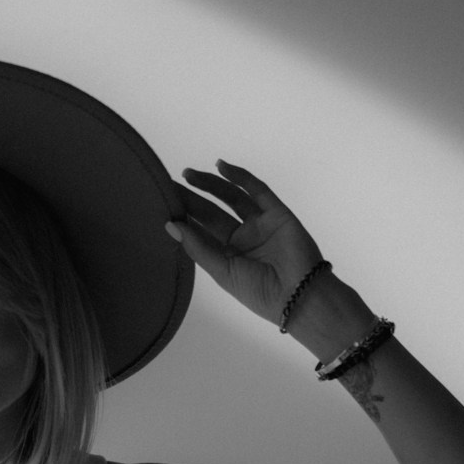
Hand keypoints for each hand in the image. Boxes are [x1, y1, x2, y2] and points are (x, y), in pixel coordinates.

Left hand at [169, 162, 323, 327]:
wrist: (300, 296)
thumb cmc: (259, 292)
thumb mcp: (222, 271)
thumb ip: (197, 246)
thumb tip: (170, 224)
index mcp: (228, 256)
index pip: (201, 232)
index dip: (184, 217)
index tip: (162, 203)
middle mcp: (243, 239)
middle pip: (212, 212)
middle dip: (191, 198)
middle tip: (169, 184)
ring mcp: (261, 224)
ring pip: (231, 198)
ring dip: (211, 184)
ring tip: (188, 174)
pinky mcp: (278, 213)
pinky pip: (257, 190)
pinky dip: (240, 177)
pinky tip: (221, 167)